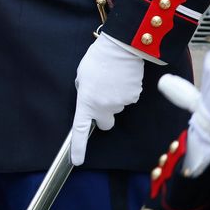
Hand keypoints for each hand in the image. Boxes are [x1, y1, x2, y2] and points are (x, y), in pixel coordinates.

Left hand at [70, 34, 145, 164]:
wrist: (121, 49)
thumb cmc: (97, 59)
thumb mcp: (81, 76)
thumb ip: (84, 92)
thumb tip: (90, 99)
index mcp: (87, 101)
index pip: (80, 129)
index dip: (78, 146)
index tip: (76, 160)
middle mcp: (104, 107)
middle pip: (105, 122)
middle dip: (103, 115)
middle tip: (101, 97)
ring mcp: (121, 104)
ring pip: (116, 108)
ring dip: (113, 98)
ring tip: (110, 79)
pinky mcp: (134, 98)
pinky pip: (127, 99)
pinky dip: (124, 92)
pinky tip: (122, 78)